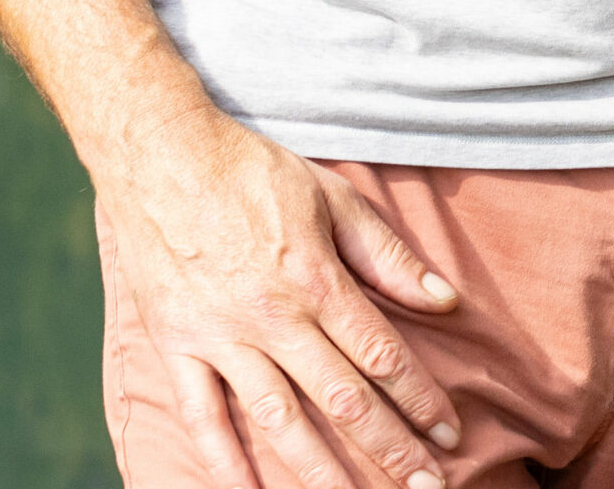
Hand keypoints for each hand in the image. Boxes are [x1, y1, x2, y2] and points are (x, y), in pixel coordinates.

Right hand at [98, 105, 462, 488]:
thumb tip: (445, 300)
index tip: (450, 433)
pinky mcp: (176, 347)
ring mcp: (219, 338)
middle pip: (340, 397)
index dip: (419, 398)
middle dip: (387, 449)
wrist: (163, 157)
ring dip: (318, 471)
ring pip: (277, 421)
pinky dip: (223, 462)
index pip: (380, 354)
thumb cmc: (256, 173)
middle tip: (424, 488)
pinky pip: (202, 416)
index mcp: (316, 280)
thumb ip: (388, 255)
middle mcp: (271, 318)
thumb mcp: (334, 198)